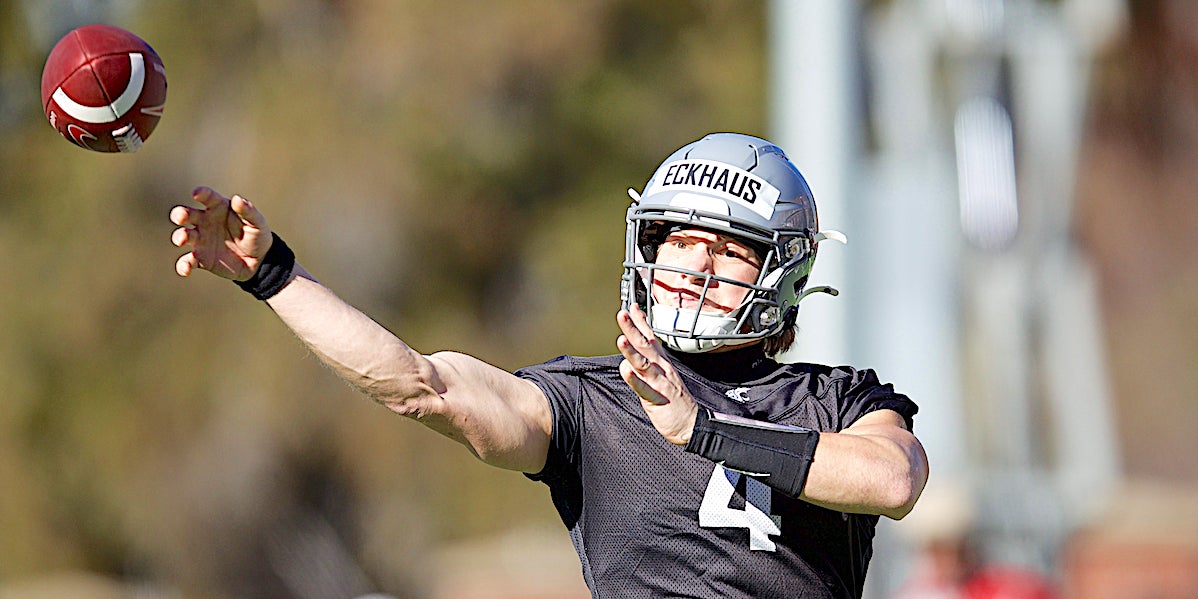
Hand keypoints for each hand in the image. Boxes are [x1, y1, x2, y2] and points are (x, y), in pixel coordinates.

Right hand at [170, 187, 272, 280]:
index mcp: (218, 209)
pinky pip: (187, 261)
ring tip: (182, 240)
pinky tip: (185, 270)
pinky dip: (183, 265)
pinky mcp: (201, 258)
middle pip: (186, 214)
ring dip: (179, 236)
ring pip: (183, 235)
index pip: (207, 198)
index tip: (197, 194)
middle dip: (180, 214)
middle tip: (181, 217)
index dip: (201, 193)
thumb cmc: (257, 236)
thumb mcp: (257, 223)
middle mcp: (205, 222)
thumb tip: (237, 199)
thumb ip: (248, 211)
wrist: (259, 261)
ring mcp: (201, 240)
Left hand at [616, 304, 698, 445]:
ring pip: (644, 364)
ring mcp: (660, 383)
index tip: (632, 307)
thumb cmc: (674, 402)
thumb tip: (629, 354)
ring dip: (632, 351)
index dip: (641, 322)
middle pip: (645, 346)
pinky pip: (644, 389)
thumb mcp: (660, 377)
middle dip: (633, 329)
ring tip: (621, 339)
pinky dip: (634, 379)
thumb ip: (645, 365)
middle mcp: (662, 369)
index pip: (650, 338)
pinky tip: (626, 370)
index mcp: (662, 363)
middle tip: (622, 314)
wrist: (692, 425)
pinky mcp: (657, 399)